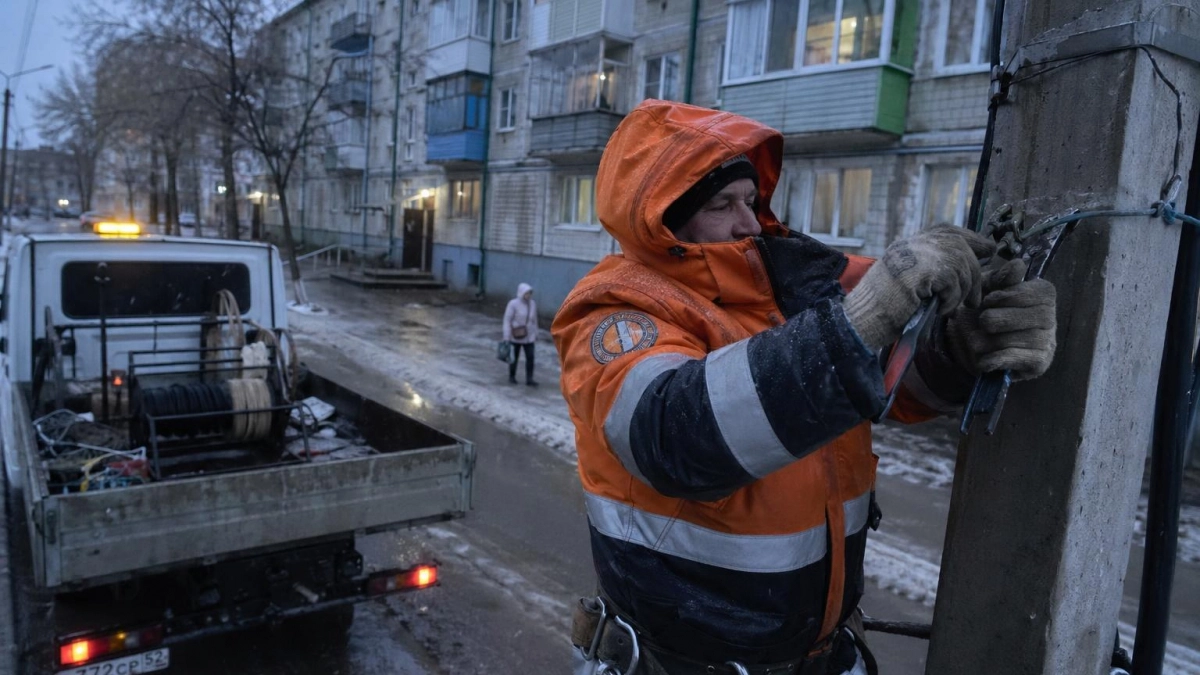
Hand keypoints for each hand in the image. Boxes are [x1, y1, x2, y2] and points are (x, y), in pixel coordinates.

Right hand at [844, 225, 995, 350]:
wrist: (862, 319)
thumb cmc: (883, 309)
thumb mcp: (908, 281)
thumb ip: (930, 269)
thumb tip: (967, 265)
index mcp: (908, 245)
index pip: (947, 230)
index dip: (971, 238)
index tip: (988, 249)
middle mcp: (912, 244)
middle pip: (960, 245)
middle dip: (975, 270)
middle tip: (976, 297)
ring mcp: (916, 254)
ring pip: (961, 264)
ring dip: (963, 291)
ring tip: (954, 308)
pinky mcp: (922, 270)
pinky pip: (954, 281)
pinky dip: (952, 299)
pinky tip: (941, 310)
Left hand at [945, 258, 1056, 379]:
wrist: (969, 345)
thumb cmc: (982, 311)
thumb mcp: (986, 289)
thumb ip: (1000, 277)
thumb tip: (1018, 265)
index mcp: (1043, 295)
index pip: (1038, 293)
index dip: (1009, 296)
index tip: (988, 300)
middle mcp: (1052, 318)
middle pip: (1032, 316)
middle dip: (999, 319)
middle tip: (983, 321)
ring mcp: (1048, 342)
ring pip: (1025, 339)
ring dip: (992, 340)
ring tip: (977, 340)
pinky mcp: (1039, 364)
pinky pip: (1019, 359)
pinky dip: (995, 359)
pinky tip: (983, 359)